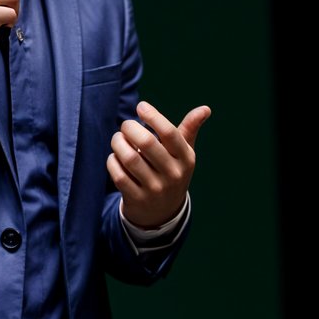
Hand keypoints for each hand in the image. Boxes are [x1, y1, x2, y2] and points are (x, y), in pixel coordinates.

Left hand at [108, 101, 210, 229]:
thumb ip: (190, 130)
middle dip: (130, 128)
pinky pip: (119, 176)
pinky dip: (113, 162)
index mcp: (186, 159)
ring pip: (130, 159)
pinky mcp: (137, 199)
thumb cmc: (171, 171)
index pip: (170, 133)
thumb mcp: (184, 154)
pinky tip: (115, 157)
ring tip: (117, 139)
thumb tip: (205, 108)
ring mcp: (155, 189)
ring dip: (118, 143)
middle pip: (147, 143)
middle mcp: (173, 174)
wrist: (163, 212)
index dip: (153, 116)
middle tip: (125, 125)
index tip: (141, 106)